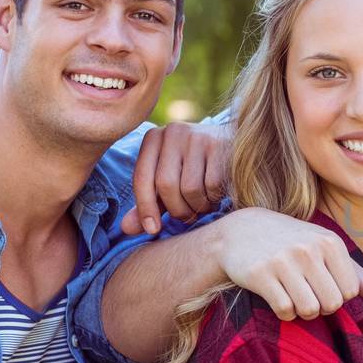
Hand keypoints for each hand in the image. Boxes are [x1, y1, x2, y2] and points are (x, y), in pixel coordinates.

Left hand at [123, 120, 232, 234]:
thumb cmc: (195, 168)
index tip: (152, 230)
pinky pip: (212, 186)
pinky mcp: (220, 145)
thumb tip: (126, 229)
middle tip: (187, 216)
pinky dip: (213, 198)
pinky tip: (217, 195)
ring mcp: (198, 136)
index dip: (144, 208)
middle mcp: (173, 132)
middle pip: (165, 185)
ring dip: (198, 206)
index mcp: (153, 138)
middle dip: (176, 210)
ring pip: (190, 188)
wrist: (236, 147)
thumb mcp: (168, 182)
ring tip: (203, 204)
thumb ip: (149, 203)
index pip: (141, 177)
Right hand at [214, 208, 362, 319]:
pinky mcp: (260, 274)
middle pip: (332, 304)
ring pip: (309, 310)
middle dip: (321, 307)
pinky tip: (278, 298)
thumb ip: (356, 274)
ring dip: (302, 311)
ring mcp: (283, 261)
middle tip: (308, 294)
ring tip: (295, 297)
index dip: (338, 296)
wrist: (241, 230)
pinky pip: (285, 310)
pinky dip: (284, 312)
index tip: (323, 285)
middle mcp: (309, 249)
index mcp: (330, 242)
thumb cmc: (292, 242)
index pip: (350, 292)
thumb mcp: (325, 250)